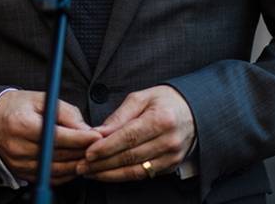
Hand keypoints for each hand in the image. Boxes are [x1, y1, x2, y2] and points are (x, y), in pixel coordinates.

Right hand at [0, 90, 102, 185]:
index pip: (58, 136)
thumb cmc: (16, 107)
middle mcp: (18, 147)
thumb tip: (86, 129)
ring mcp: (19, 163)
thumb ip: (65, 112)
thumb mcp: (40, 99)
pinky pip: (49, 178)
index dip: (80, 137)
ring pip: (56, 170)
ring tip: (89, 156)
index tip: (97, 135)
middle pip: (59, 155)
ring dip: (76, 164)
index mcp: (22, 125)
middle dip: (82, 151)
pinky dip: (65, 174)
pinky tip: (74, 165)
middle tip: (99, 146)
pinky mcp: (21, 173)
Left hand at [76, 85, 195, 181]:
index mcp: (161, 120)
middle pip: (130, 157)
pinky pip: (143, 175)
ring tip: (89, 172)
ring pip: (136, 171)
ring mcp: (172, 156)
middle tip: (81, 166)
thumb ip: (119, 116)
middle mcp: (168, 141)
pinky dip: (123, 176)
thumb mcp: (140, 98)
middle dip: (102, 163)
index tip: (88, 152)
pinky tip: (107, 173)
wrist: (193, 111)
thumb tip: (98, 133)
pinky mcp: (170, 166)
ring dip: (109, 174)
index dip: (106, 147)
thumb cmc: (164, 101)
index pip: (129, 137)